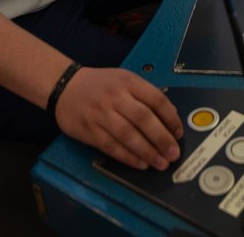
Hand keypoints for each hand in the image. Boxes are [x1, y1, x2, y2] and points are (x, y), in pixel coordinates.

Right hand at [54, 66, 183, 170]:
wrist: (64, 86)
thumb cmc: (100, 85)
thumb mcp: (124, 79)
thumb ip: (145, 95)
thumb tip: (170, 117)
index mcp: (128, 81)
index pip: (156, 99)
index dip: (170, 118)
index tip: (178, 133)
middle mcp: (115, 96)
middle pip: (143, 118)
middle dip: (161, 138)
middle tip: (173, 154)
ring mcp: (101, 114)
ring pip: (128, 135)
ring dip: (147, 151)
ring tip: (160, 163)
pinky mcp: (89, 130)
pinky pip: (111, 146)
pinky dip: (127, 157)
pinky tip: (140, 164)